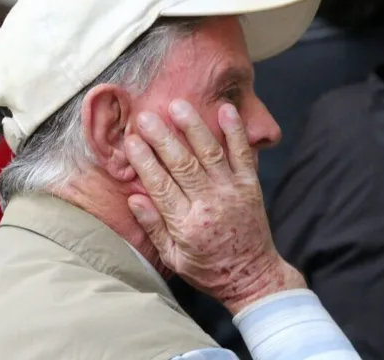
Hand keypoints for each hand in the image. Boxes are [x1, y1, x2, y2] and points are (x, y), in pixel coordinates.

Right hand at [125, 99, 305, 314]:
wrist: (253, 276)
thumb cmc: (209, 270)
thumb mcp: (174, 259)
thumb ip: (154, 227)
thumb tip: (134, 198)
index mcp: (186, 225)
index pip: (160, 186)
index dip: (144, 161)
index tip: (130, 141)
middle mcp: (210, 205)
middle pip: (182, 165)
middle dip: (163, 138)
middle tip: (147, 116)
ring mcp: (232, 193)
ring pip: (210, 153)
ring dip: (194, 127)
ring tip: (178, 105)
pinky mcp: (251, 186)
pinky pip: (243, 155)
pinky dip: (235, 131)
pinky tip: (226, 110)